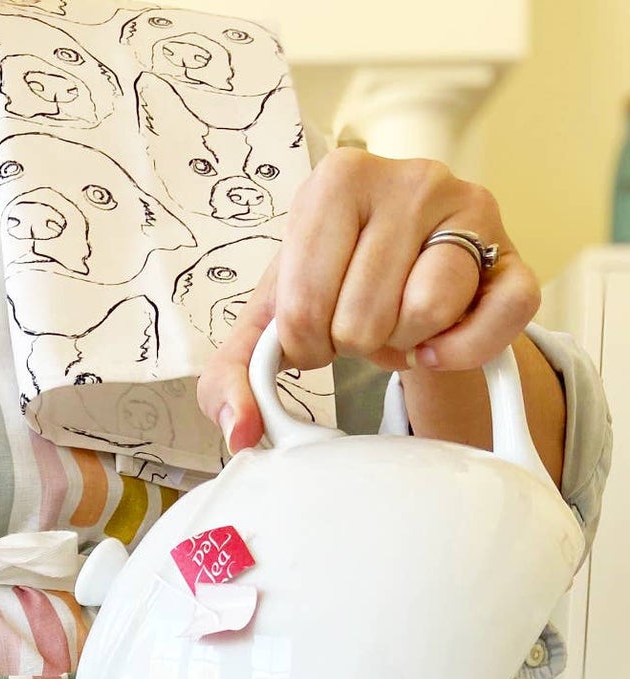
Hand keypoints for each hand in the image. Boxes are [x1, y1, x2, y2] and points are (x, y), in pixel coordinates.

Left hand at [198, 149, 540, 453]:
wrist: (399, 272)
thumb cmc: (330, 286)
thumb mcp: (269, 320)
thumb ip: (233, 374)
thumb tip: (240, 430)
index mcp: (337, 179)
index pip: (304, 308)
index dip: (306, 346)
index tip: (317, 325)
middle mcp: (410, 178)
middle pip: (362, 319)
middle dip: (354, 345)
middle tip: (361, 323)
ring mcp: (471, 209)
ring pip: (425, 314)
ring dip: (403, 345)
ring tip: (396, 323)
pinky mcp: (515, 255)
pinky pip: (499, 320)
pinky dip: (461, 352)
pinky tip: (436, 345)